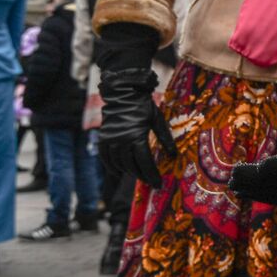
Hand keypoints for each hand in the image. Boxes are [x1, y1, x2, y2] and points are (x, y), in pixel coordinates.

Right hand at [97, 68, 174, 188]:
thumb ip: (165, 138)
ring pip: (118, 163)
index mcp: (137, 136)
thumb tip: (173, 155)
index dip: (151, 175)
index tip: (158, 184)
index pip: (145, 162)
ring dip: (128, 172)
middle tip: (150, 181)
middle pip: (131, 165)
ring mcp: (111, 139)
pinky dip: (111, 166)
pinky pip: (105, 157)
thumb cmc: (143, 105)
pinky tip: (118, 173)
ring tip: (138, 176)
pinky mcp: (103, 137)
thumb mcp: (157, 120)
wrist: (123, 92)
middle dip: (142, 175)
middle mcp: (122, 140)